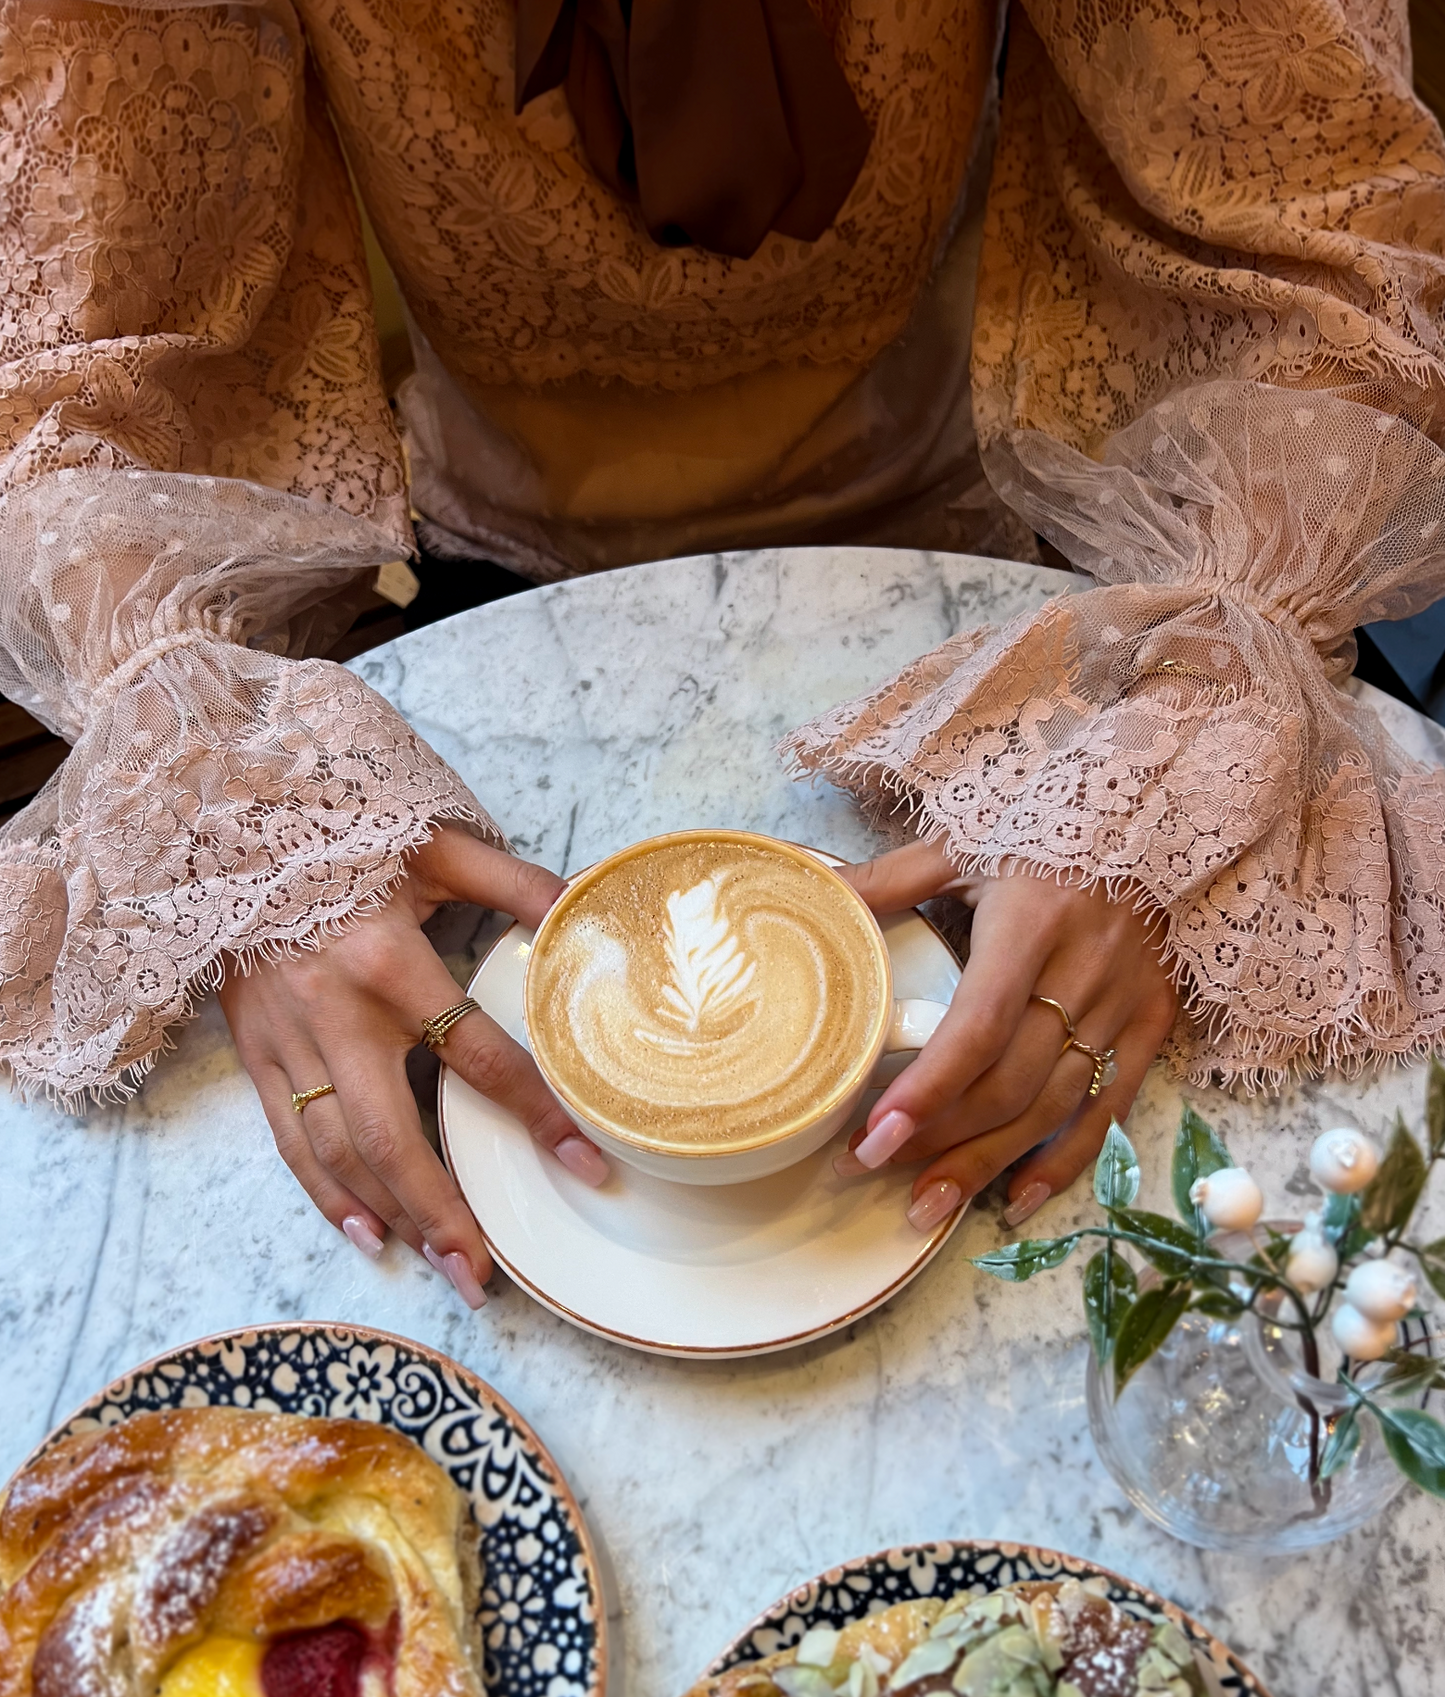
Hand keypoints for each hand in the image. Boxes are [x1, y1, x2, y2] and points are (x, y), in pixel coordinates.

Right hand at [219, 825, 606, 1307]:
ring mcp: (287, 1038)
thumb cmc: (342, 832)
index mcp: (390, 960)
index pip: (480, 1058)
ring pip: (339, 1152)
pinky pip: (287, 1138)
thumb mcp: (439, 847)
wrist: (227, 822)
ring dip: (391, 1217)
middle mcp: (336, 1012)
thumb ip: (517, 884)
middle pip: (394, 1137)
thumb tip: (589, 910)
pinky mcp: (254, 1050)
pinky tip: (366, 1233)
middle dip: (444, 1213)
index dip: (537, 1115)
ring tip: (443, 1267)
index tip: (586, 1164)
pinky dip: (325, 1193)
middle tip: (487, 1278)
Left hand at [834, 840, 1175, 1230]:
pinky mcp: (1153, 1021)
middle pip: (1011, 1082)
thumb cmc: (1041, 826)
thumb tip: (810, 899)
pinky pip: (1111, 1108)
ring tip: (925, 1204)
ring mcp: (1125, 1002)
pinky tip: (1017, 1198)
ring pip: (1054, 1106)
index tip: (871, 1137)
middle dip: (939, 1138)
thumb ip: (887, 879)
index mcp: (1032, 919)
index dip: (926, 1090)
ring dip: (987, 1163)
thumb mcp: (963, 842)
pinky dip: (1065, 1161)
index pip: (978, 1027)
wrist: (1156, 806)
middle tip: (871, 1169)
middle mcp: (1086, 968)